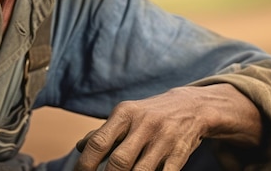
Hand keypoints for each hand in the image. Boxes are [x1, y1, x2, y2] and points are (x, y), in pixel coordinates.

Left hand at [74, 84, 260, 170]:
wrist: (191, 107)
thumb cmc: (149, 115)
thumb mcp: (126, 116)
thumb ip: (104, 132)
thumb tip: (79, 147)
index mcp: (124, 113)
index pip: (99, 142)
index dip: (85, 163)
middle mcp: (143, 124)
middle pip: (119, 161)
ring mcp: (163, 140)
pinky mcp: (179, 153)